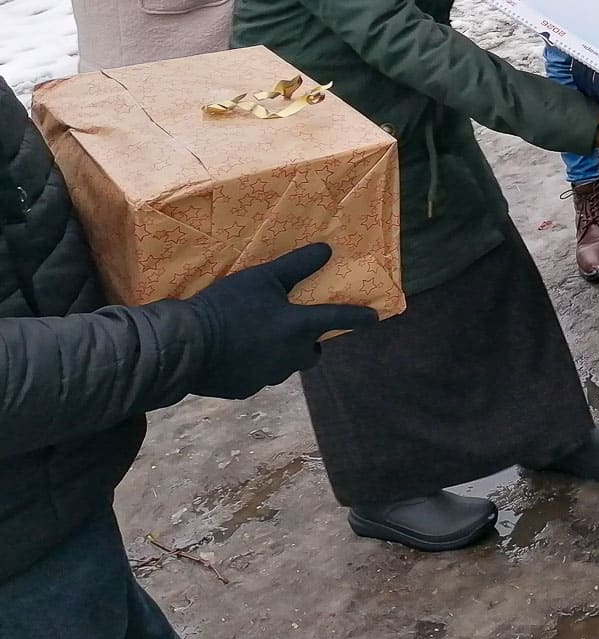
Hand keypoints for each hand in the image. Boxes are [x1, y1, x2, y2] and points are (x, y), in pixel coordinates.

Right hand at [182, 243, 378, 398]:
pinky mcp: (244, 389)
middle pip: (312, 355)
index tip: (374, 318)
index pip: (337, 319)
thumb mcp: (262, 278)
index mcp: (298, 327)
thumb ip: (296, 266)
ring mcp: (266, 376)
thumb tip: (327, 249)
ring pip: (284, 367)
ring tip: (260, 340)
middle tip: (296, 332)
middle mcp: (289, 356)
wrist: (184, 346)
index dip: (358, 317)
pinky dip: (252, 366)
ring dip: (280, 355)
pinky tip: (235, 354)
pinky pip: (256, 377)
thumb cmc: (226, 306)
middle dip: (310, 346)